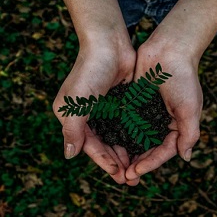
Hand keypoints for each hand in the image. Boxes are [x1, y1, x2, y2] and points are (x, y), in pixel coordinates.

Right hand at [53, 36, 136, 183]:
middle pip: (103, 144)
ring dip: (126, 153)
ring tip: (137, 168)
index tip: (118, 174)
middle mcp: (88, 115)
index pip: (89, 145)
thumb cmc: (90, 70)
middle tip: (130, 178)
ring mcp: (105, 110)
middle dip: (116, 162)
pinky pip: (126, 125)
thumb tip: (69, 155)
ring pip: (116, 137)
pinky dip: (132, 137)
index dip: (103, 161)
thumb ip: (72, 128)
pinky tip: (142, 148)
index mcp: (73, 116)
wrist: (109, 44)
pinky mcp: (120, 103)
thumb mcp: (76, 101)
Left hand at [125, 34, 202, 184]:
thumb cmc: (184, 78)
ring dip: (126, 152)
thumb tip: (186, 158)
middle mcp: (161, 122)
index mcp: (176, 126)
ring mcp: (146, 113)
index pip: (163, 151)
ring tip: (115, 165)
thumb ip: (189, 134)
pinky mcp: (134, 103)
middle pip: (148, 148)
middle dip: (137, 162)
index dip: (151, 163)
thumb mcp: (191, 108)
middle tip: (124, 176)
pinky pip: (126, 121)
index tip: (136, 171)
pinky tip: (109, 142)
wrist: (169, 50)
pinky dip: (119, 133)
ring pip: (135, 138)